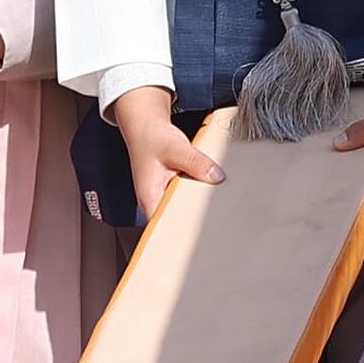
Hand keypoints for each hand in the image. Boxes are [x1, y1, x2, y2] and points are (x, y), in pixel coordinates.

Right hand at [110, 85, 221, 223]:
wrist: (147, 128)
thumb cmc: (152, 139)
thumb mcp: (176, 149)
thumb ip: (197, 163)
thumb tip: (216, 176)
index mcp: (150, 200)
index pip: (166, 229)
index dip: (184, 233)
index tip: (203, 232)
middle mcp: (155, 203)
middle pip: (178, 222)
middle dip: (196, 220)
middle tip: (215, 217)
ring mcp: (163, 198)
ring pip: (184, 211)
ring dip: (198, 207)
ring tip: (213, 205)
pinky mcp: (172, 192)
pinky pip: (187, 200)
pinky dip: (197, 196)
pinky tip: (207, 192)